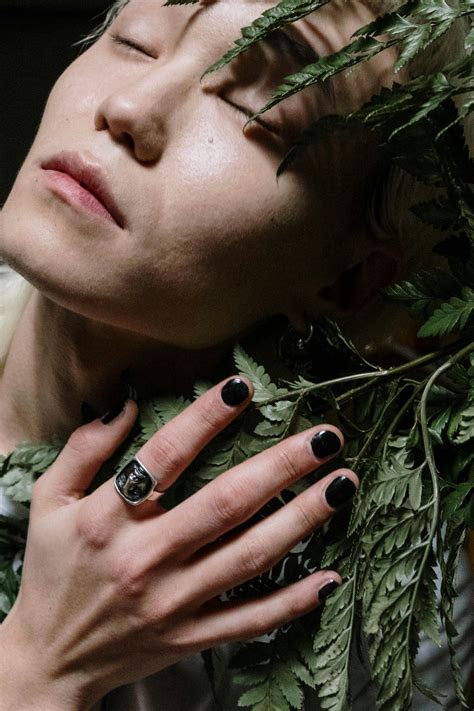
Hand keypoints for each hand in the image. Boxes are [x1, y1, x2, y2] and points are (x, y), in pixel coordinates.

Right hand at [0, 377, 357, 709]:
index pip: (165, 456)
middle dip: (281, 466)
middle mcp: (145, 559)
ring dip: (302, 519)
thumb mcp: (50, 502)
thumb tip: (126, 405)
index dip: (205, 418)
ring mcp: (173, 603)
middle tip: (327, 436)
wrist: (48, 659)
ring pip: (250, 557)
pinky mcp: (190, 637)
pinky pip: (249, 620)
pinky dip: (291, 601)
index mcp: (108, 519)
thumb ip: (84, 449)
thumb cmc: (52, 572)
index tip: (243, 387)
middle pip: (225, 504)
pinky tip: (329, 577)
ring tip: (342, 484)